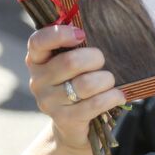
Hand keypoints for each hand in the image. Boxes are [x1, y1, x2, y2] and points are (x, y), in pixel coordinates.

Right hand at [26, 25, 123, 154]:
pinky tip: (117, 95)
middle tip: (101, 61)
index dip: (60, 34)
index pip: (38, 42)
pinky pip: (94, 104)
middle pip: (70, 62)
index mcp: (36, 60)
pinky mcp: (64, 119)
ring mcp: (48, 102)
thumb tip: (90, 29)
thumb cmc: (75, 83)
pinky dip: (112, 97)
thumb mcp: (69, 63)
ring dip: (105, 80)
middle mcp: (37, 81)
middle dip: (95, 58)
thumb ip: (74, 45)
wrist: (71, 125)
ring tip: (109, 81)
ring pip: (85, 84)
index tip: (81, 35)